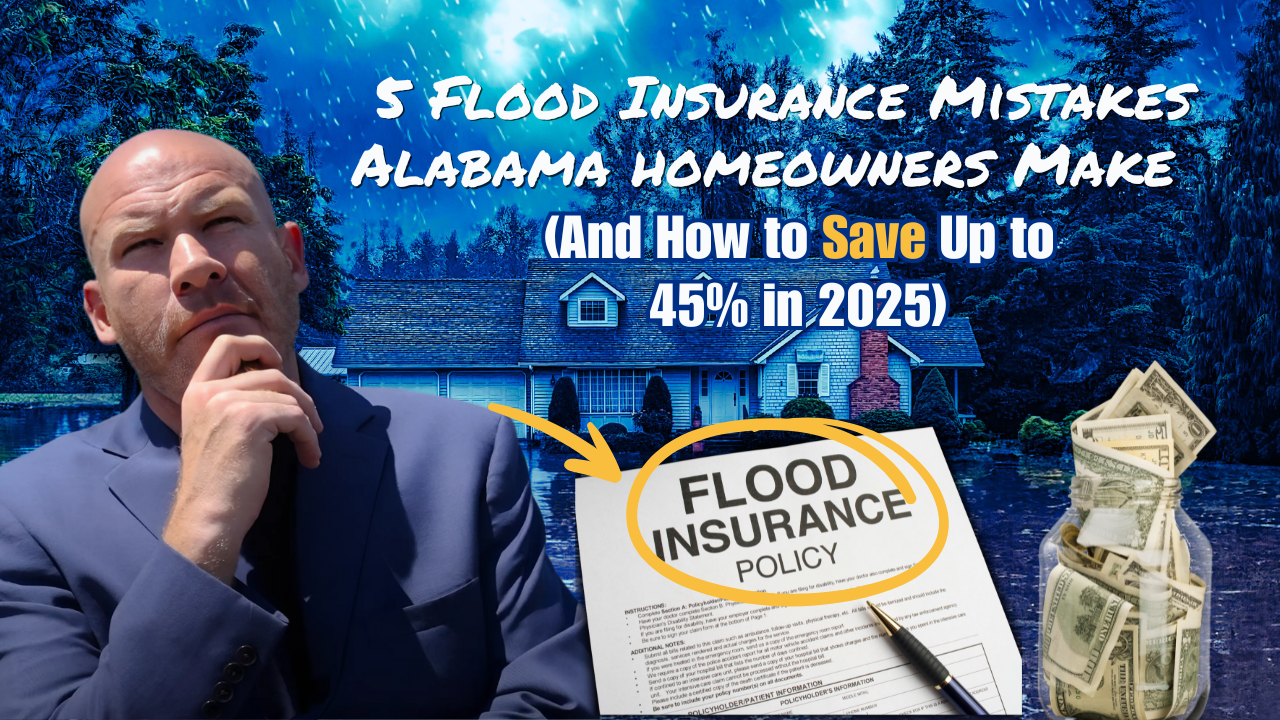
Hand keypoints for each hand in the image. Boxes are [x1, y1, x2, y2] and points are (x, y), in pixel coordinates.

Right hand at [162, 335, 322, 582]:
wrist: (207, 515)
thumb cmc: (218, 482)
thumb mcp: (217, 430)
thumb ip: (233, 404)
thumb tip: (277, 386)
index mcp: (196, 391)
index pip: (226, 344)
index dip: (258, 345)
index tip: (278, 364)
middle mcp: (208, 391)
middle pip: (270, 371)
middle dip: (299, 394)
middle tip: (310, 422)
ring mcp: (227, 402)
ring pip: (288, 395)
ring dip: (307, 422)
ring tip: (310, 446)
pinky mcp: (250, 419)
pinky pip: (295, 416)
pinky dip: (309, 438)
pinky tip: (309, 458)